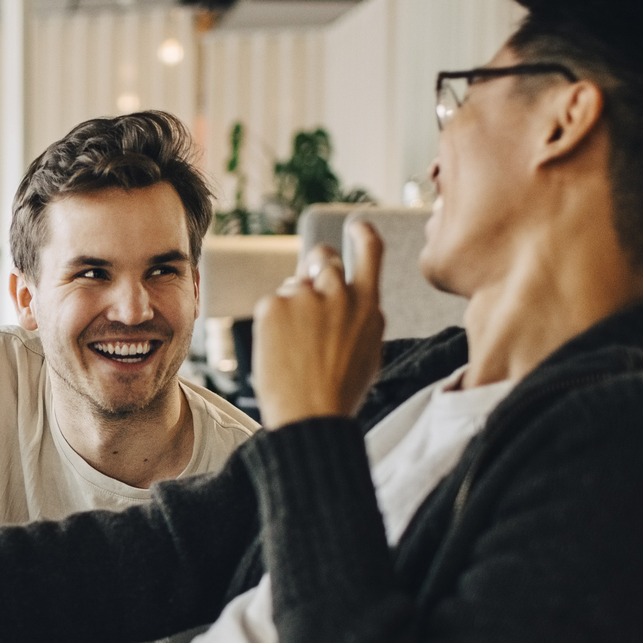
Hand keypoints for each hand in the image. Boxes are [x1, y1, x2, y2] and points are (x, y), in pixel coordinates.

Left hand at [252, 221, 384, 428]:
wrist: (311, 415)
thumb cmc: (340, 392)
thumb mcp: (369, 351)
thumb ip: (360, 317)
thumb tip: (348, 294)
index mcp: (369, 305)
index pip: (370, 250)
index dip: (362, 234)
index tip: (357, 226)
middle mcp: (339, 293)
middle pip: (323, 258)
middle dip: (315, 267)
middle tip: (307, 293)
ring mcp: (305, 297)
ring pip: (295, 285)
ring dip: (294, 304)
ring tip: (296, 346)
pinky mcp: (274, 305)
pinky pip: (272, 304)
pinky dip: (273, 324)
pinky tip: (280, 351)